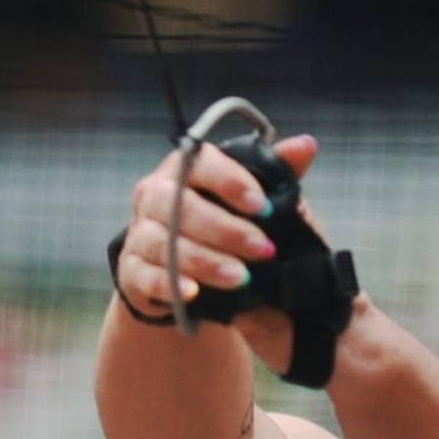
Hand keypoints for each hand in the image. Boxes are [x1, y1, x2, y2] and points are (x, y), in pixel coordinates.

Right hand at [116, 134, 320, 372]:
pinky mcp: (132, 269)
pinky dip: (170, 285)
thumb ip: (277, 171)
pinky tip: (194, 294)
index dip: (231, 181)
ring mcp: (139, 232)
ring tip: (241, 278)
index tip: (263, 205)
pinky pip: (145, 276)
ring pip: (165, 244)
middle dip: (226, 229)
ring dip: (205, 262)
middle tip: (264, 249)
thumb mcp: (255, 200)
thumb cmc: (225, 223)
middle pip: (180, 205)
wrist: (193, 273)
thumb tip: (307, 145)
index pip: (201, 163)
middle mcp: (154, 194)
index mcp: (183, 168)